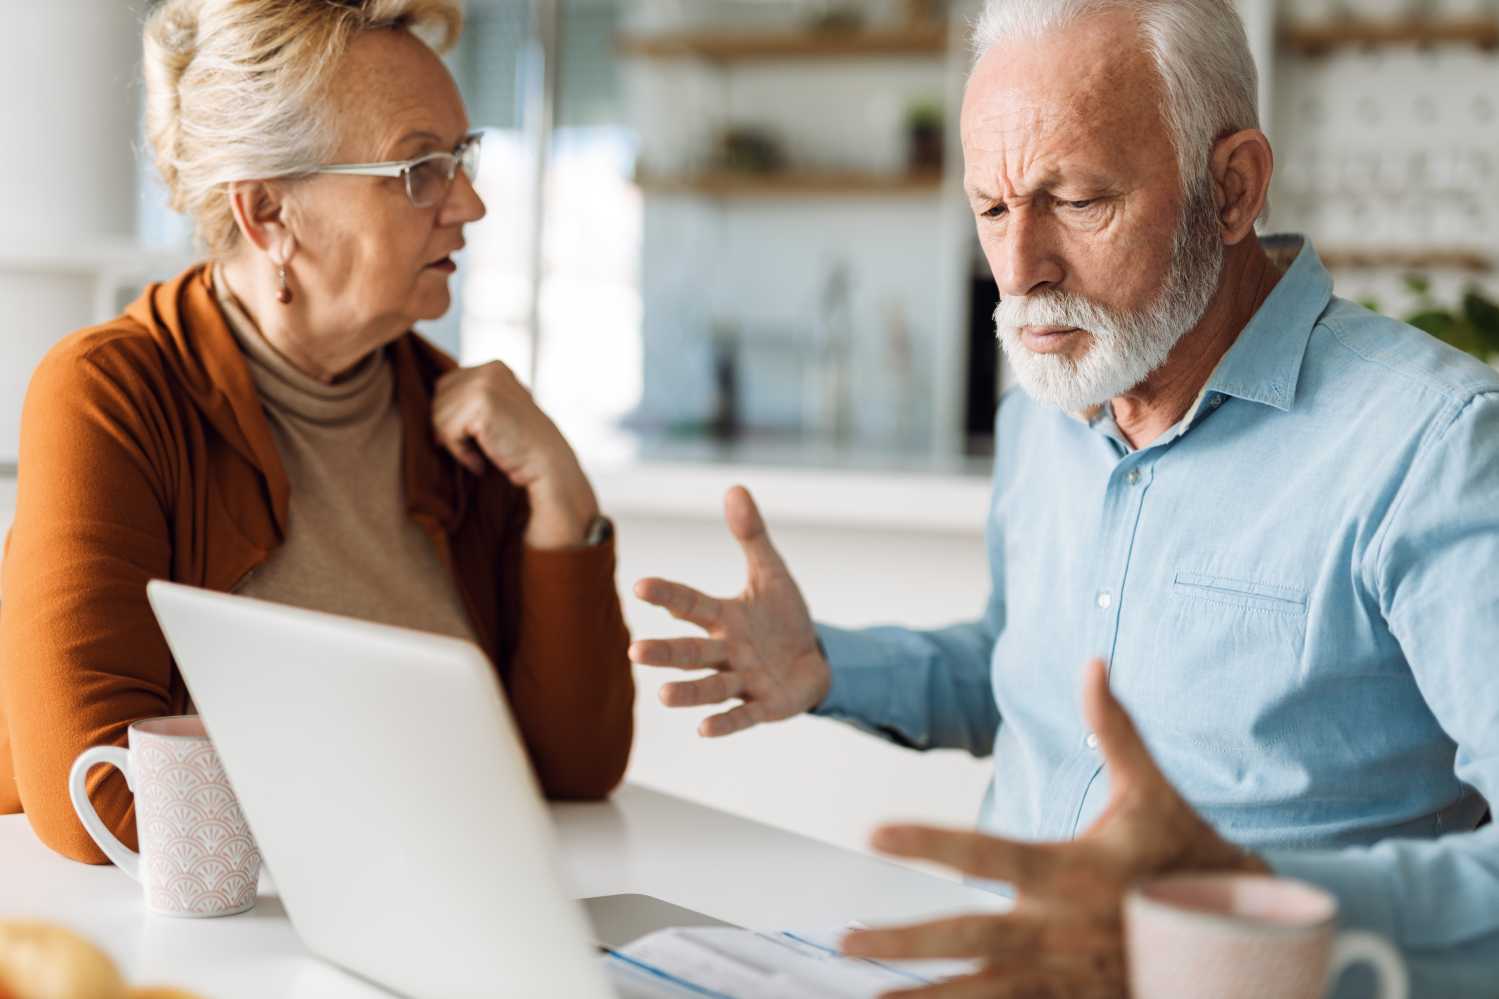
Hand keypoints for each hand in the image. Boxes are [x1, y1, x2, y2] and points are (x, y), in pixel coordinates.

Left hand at [431, 361, 598, 547]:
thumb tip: (429, 408)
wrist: (547, 465)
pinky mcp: (481, 403)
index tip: (473, 438)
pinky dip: (460, 452)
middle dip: (449, 428)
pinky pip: (447, 431)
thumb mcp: (497, 411)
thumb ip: (470, 400)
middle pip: (438, 398)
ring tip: (481, 454)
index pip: (445, 386)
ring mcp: (485, 383)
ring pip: (438, 416)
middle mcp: (489, 370)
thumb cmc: (521, 446)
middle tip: (477, 449)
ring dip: (455, 443)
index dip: (450, 416)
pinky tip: (481, 460)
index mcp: (494, 367)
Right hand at [629, 486, 830, 736]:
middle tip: (635, 651)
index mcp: (724, 618)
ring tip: (663, 696)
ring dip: (687, 692)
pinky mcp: (765, 706)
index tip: (640, 585)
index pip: (691, 603)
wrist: (815, 660)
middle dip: (665, 653)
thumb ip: (751, 535)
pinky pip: (742, 716)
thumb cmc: (783, 617)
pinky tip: (703, 730)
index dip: (668, 595)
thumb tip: (735, 488)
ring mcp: (743, 680)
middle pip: (691, 652)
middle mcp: (726, 651)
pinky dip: (724, 723)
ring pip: (710, 687)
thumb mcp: (771, 573)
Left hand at [841, 659, 1266, 997]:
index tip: (873, 833)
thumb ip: (1115, 729)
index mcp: (1072, 869)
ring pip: (985, 991)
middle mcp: (1063, 926)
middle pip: (971, 937)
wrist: (1250, 935)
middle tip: (847, 940)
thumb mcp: (1153, 791)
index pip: (986, 852)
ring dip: (926, 997)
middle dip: (907, 940)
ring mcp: (1070, 974)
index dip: (927, 842)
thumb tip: (1093, 662)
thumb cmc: (1188, 854)